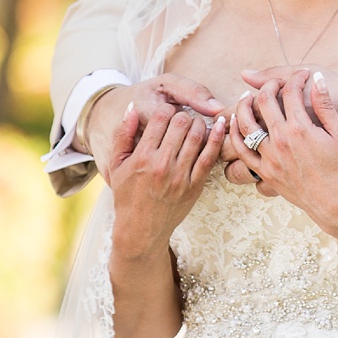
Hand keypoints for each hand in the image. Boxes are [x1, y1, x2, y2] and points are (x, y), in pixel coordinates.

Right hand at [106, 101, 227, 258]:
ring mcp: (180, 177)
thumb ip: (123, 134)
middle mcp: (162, 165)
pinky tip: (221, 126)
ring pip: (198, 136)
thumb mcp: (116, 164)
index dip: (165, 109)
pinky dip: (217, 138)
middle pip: (181, 123)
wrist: (140, 229)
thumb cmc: (127, 195)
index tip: (167, 112)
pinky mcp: (195, 187)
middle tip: (182, 117)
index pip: (160, 118)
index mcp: (142, 157)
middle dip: (183, 114)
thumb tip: (133, 108)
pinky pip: (209, 157)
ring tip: (196, 122)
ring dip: (200, 123)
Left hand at [223, 69, 337, 190]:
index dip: (296, 78)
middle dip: (270, 85)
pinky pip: (241, 151)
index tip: (303, 76)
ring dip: (243, 105)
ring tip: (247, 96)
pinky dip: (234, 134)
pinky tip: (234, 123)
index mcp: (300, 128)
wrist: (334, 202)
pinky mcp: (264, 171)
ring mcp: (269, 156)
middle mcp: (280, 140)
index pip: (290, 91)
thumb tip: (316, 79)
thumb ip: (325, 105)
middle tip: (277, 83)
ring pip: (246, 123)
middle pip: (264, 102)